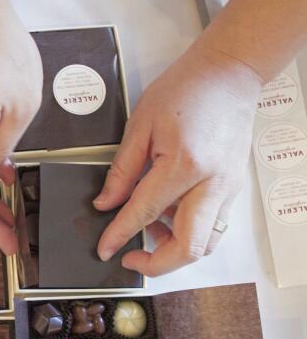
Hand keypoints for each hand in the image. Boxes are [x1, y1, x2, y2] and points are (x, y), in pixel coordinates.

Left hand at [94, 45, 261, 275]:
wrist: (228, 74)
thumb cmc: (185, 90)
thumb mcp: (140, 126)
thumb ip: (122, 170)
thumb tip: (106, 203)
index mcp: (184, 164)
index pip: (145, 213)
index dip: (120, 235)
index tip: (105, 250)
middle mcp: (213, 183)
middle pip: (189, 247)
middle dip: (157, 264)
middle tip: (131, 258)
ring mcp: (229, 188)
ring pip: (206, 243)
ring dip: (175, 247)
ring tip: (148, 229)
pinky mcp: (234, 188)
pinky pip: (213, 226)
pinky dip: (189, 232)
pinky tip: (168, 216)